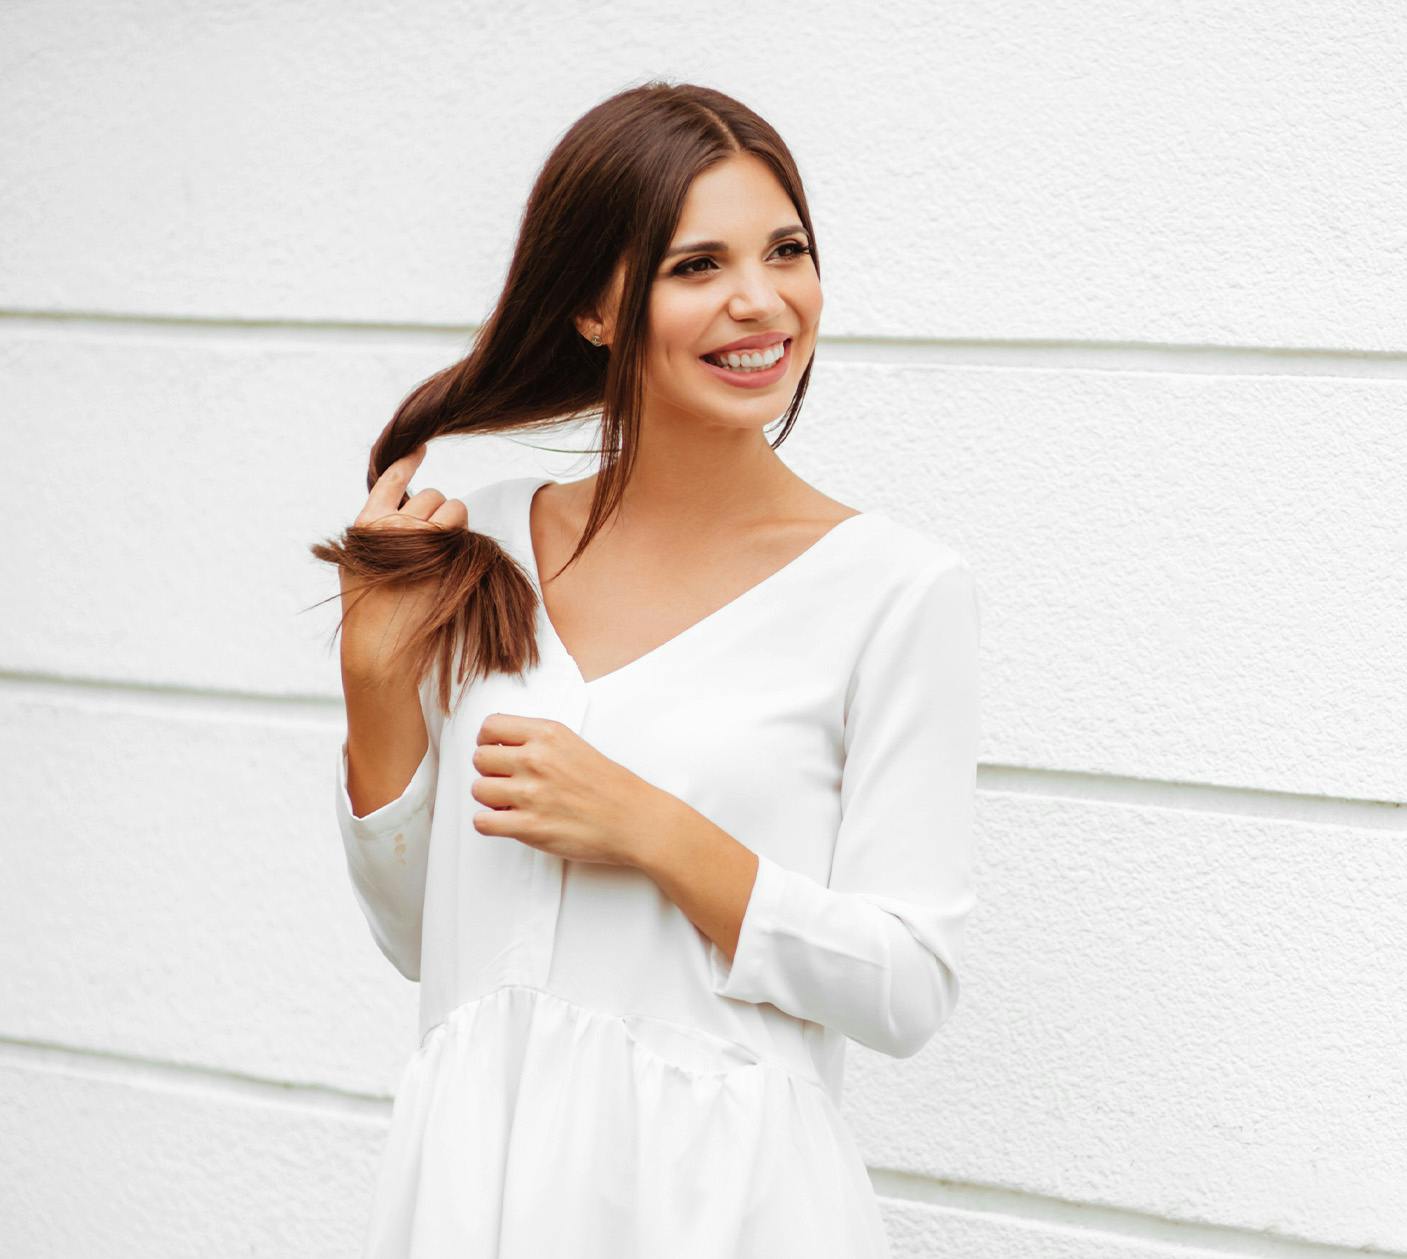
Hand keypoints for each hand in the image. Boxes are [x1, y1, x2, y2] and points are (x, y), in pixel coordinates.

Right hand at [339, 445, 467, 680]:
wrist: (379, 648)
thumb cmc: (369, 610)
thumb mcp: (359, 563)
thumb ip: (378, 532)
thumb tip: (404, 507)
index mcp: (367, 525)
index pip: (390, 480)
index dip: (408, 460)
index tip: (421, 446)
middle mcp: (394, 526)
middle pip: (432, 495)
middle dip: (437, 512)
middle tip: (431, 540)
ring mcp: (423, 541)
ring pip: (455, 508)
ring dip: (455, 523)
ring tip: (442, 552)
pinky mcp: (447, 559)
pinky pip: (466, 532)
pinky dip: (465, 540)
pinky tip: (456, 555)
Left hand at [470, 713, 674, 867]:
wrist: (635, 819)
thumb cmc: (608, 784)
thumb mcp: (574, 744)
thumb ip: (538, 742)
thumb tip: (498, 749)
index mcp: (548, 734)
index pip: (490, 727)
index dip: (488, 742)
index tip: (498, 754)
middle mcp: (537, 759)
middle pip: (479, 759)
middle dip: (489, 772)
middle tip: (508, 782)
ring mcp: (532, 793)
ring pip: (478, 790)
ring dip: (490, 799)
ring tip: (512, 804)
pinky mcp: (530, 826)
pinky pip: (483, 822)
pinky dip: (490, 824)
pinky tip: (508, 822)